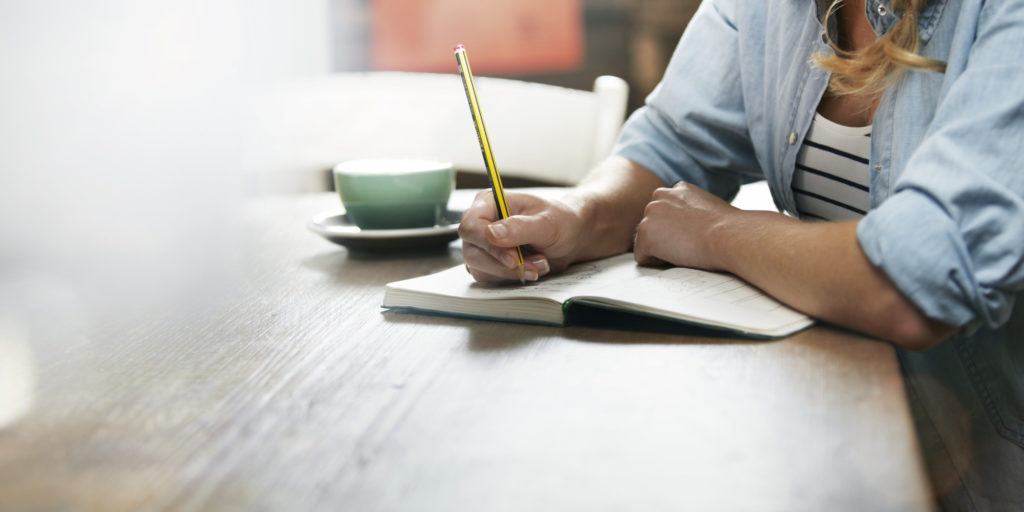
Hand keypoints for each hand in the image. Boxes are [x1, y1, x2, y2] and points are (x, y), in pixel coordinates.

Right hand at [459, 190, 586, 282]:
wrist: (569, 237)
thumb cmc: (559, 221)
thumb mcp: (546, 222)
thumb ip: (520, 227)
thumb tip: (491, 234)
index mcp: (488, 203)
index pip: (471, 226)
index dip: (487, 245)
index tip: (514, 258)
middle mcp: (480, 224)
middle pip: (472, 253)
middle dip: (505, 265)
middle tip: (535, 265)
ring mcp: (482, 246)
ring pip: (481, 269)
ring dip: (513, 273)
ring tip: (540, 263)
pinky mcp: (488, 264)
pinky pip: (491, 279)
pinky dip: (514, 278)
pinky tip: (533, 269)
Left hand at [633, 182, 739, 270]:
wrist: (729, 235)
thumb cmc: (728, 229)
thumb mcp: (710, 207)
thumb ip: (691, 210)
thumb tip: (686, 225)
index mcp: (678, 189)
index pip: (665, 212)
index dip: (676, 229)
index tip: (692, 236)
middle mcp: (660, 196)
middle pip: (653, 226)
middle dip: (665, 238)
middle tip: (690, 244)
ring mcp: (650, 214)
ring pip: (646, 241)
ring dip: (661, 250)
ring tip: (686, 249)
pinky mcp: (645, 234)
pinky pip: (642, 257)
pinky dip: (656, 263)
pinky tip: (677, 257)